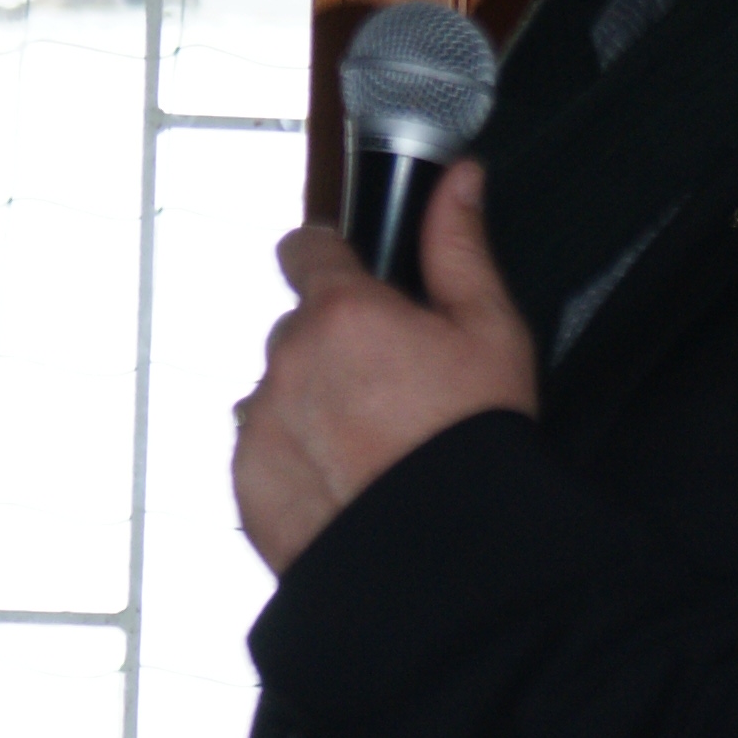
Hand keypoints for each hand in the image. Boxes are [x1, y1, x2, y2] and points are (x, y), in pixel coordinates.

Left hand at [232, 161, 538, 576]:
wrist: (446, 560)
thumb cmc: (474, 442)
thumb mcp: (490, 332)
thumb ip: (460, 246)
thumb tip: (459, 178)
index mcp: (342, 311)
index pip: (305, 248)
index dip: (328, 257)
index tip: (351, 279)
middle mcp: (287, 359)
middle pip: (298, 329)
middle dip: (333, 345)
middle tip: (390, 387)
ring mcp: (260, 424)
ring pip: (278, 390)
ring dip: (309, 402)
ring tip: (370, 446)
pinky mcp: (247, 483)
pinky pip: (263, 449)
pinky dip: (294, 458)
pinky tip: (347, 483)